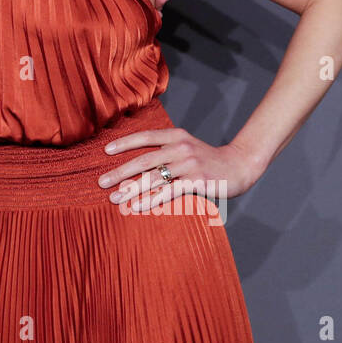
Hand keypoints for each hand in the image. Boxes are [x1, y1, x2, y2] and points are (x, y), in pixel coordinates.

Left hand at [97, 127, 262, 211]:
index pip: (145, 137)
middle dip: (119, 172)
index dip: (124, 143)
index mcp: (176, 136)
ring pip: (153, 178)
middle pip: (143, 160)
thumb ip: (166, 150)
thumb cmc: (208, 160)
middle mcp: (181, 147)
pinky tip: (137, 206)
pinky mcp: (197, 181)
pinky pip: (168, 192)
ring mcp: (189, 164)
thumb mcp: (187, 147)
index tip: (105, 151)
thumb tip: (136, 162)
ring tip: (114, 199)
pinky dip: (150, 200)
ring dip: (130, 190)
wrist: (240, 166)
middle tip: (101, 182)